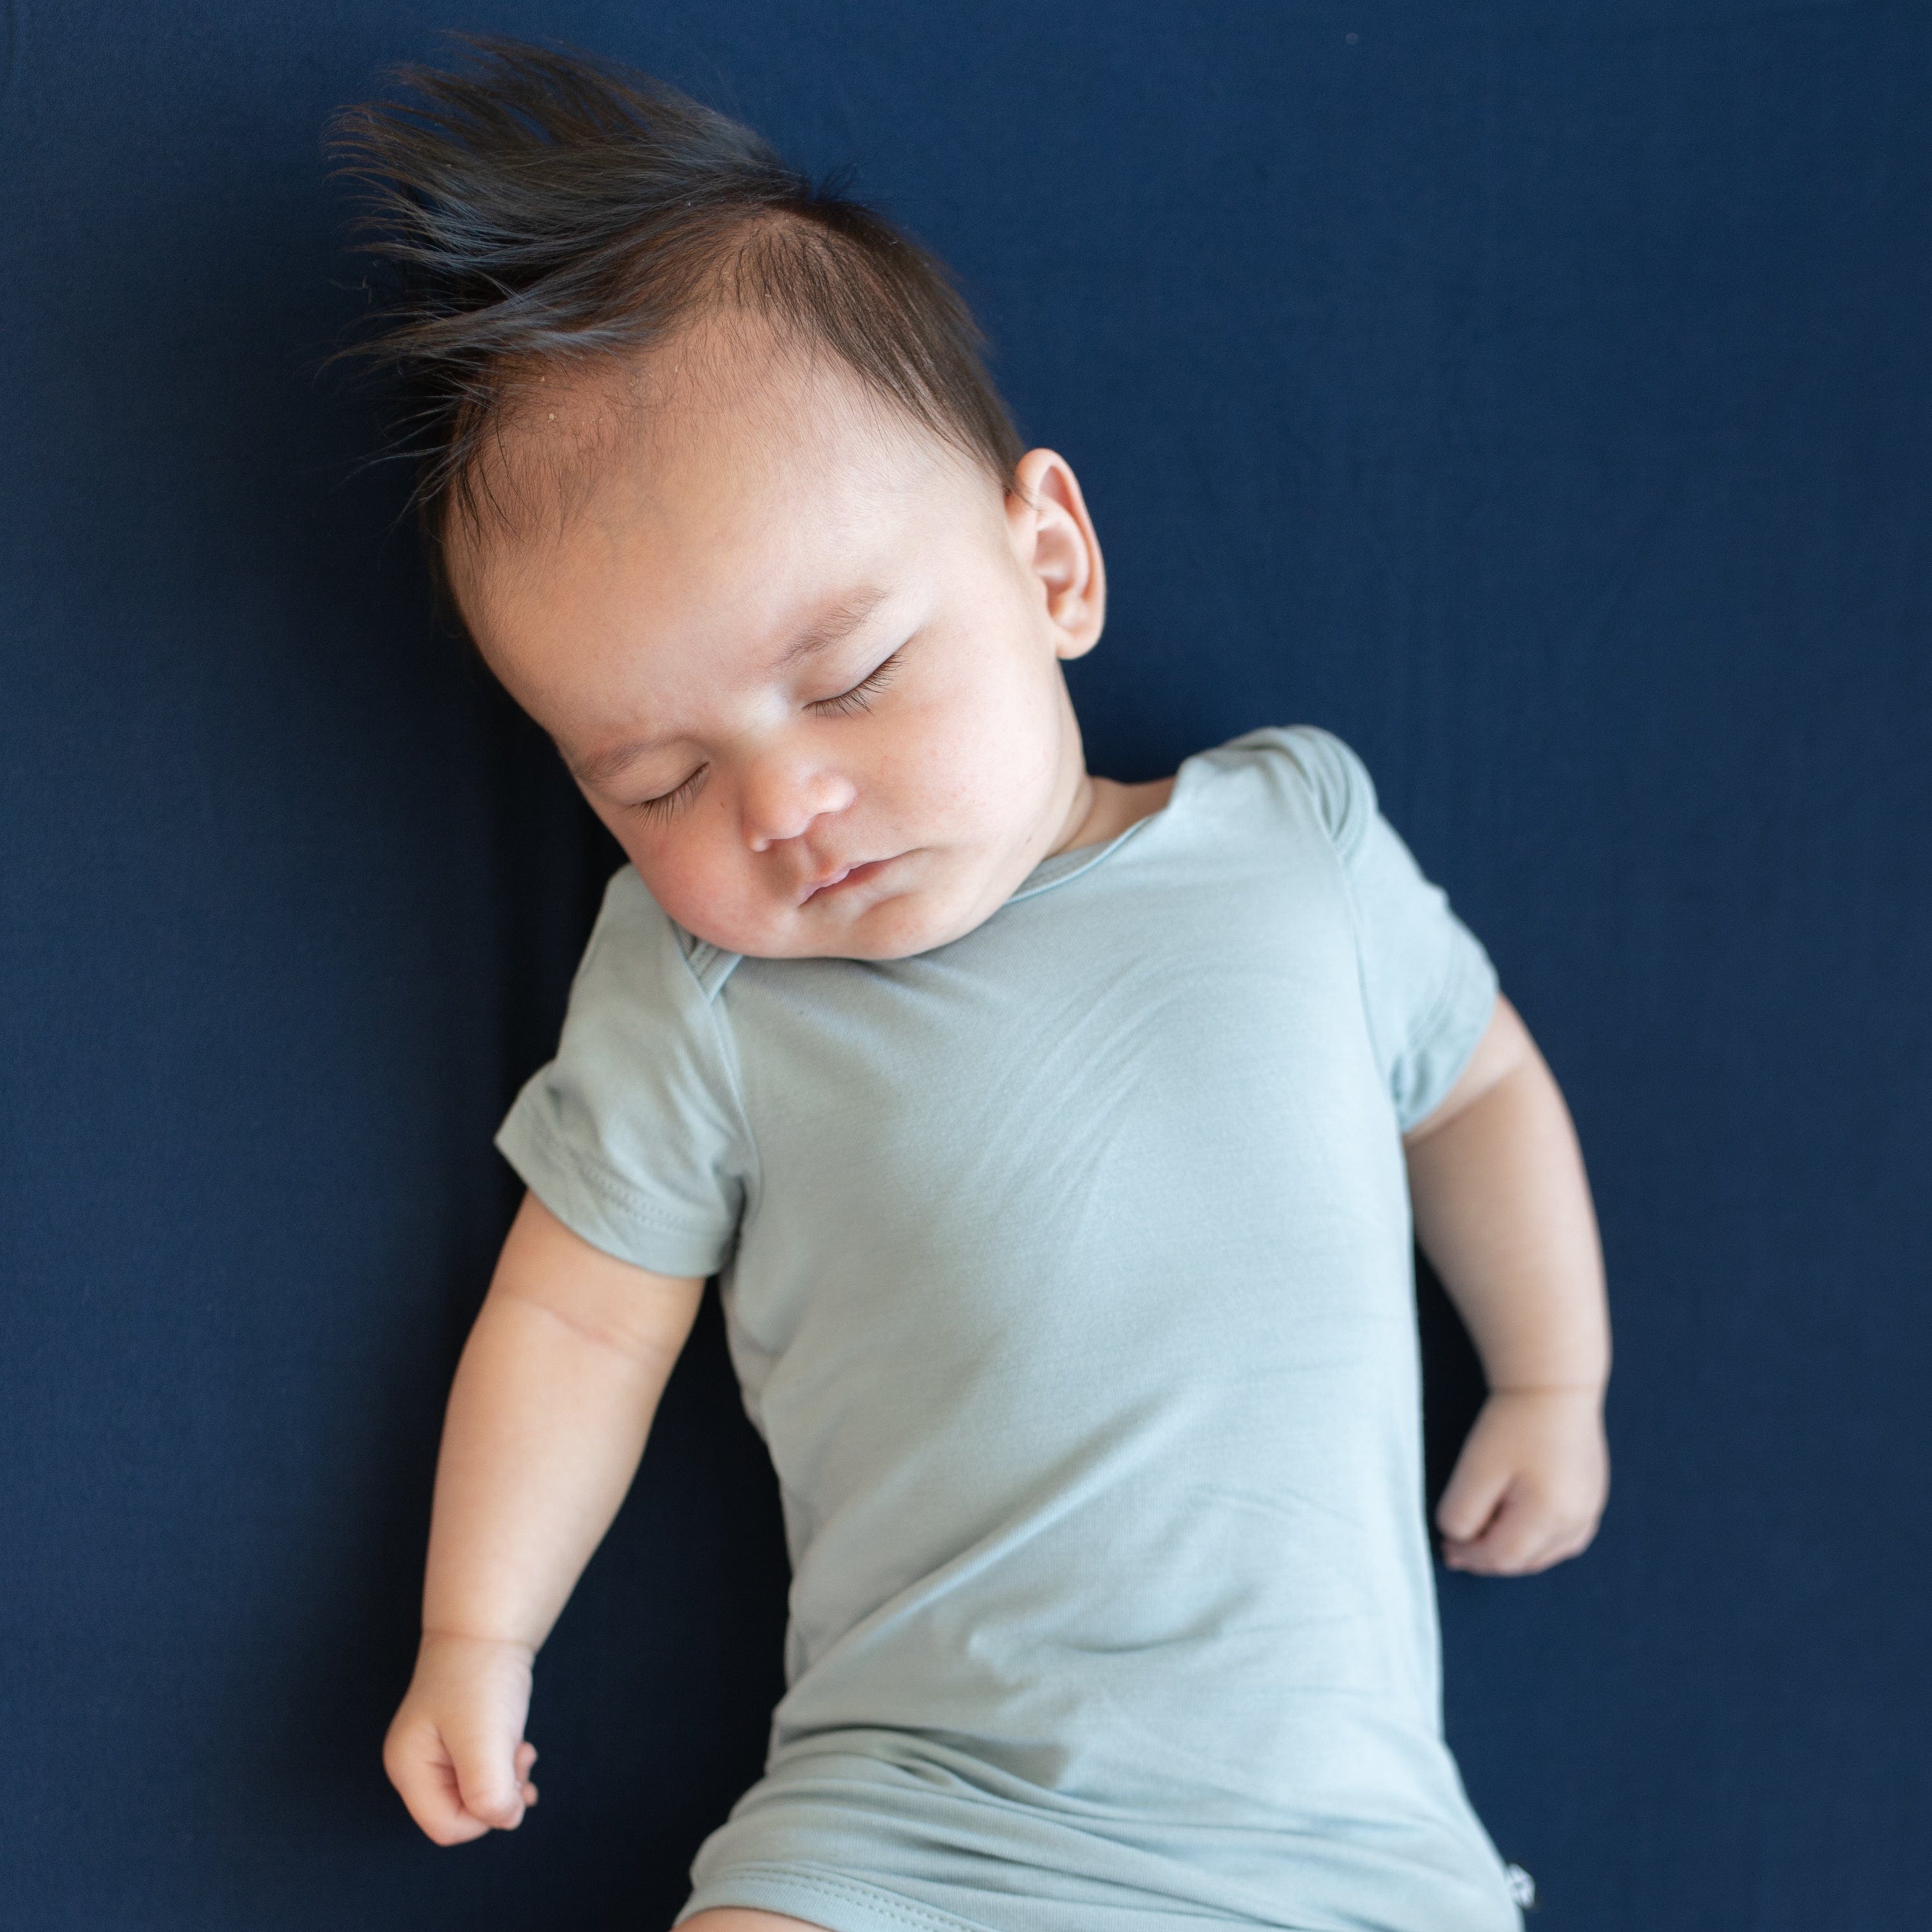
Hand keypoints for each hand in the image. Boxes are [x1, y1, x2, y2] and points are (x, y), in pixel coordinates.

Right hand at [383, 1631, 540, 1843]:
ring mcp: (436, 1755)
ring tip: (524, 1752)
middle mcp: (417, 1766)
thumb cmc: (480, 1678)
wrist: (487, 1628)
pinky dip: (507, 1772)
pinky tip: (522, 1752)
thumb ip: (488, 1789)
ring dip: (507, 1782)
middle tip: (522, 1760)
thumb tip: (505, 1819)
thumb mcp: (484, 1738)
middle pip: (462, 1814)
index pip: (446, 1827)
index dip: (485, 1816)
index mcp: (408, 1768)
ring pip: (478, 1797)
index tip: (511, 1777)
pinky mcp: (459, 1745)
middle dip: (499, 1796)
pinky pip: (484, 1777)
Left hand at [1436, 1388, 1607, 1575]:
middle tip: (1457, 1547)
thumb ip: (1463, 1512)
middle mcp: (1577, 1521)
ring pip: (1546, 1554)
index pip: (1502, 1558)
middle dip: (1488, 1558)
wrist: (1553, 1385)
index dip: (1470, 1557)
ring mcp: (1591, 1510)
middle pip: (1525, 1561)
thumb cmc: (1512, 1424)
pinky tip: (1516, 1527)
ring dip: (1513, 1553)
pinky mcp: (1593, 1497)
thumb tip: (1460, 1539)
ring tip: (1482, 1538)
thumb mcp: (1475, 1469)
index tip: (1445, 1547)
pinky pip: (1564, 1538)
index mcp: (1549, 1516)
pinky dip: (1536, 1541)